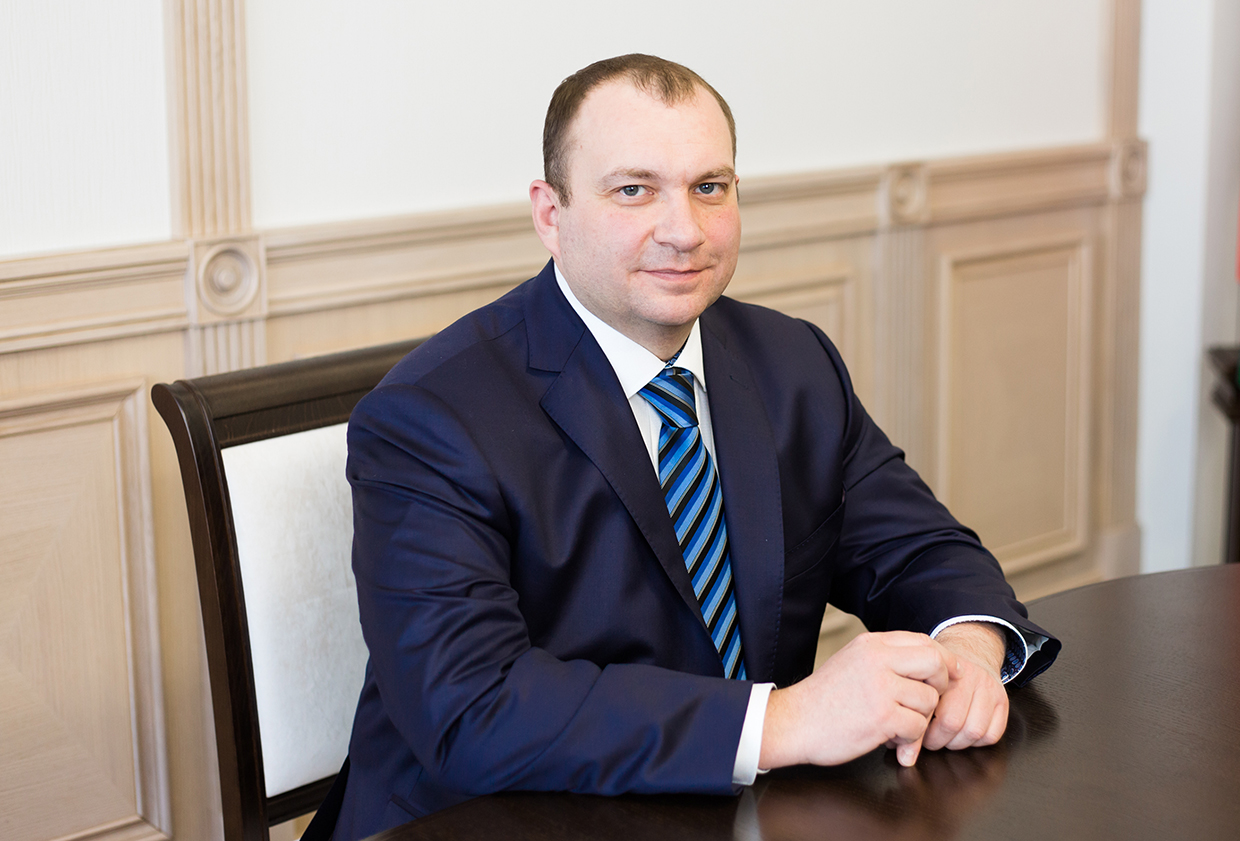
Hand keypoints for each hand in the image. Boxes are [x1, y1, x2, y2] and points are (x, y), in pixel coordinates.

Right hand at [759, 631, 957, 769]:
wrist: (793, 722)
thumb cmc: (822, 699)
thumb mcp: (852, 661)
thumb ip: (884, 658)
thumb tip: (926, 663)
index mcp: (870, 644)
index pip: (923, 641)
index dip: (941, 661)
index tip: (943, 678)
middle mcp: (877, 659)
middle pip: (935, 662)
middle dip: (940, 685)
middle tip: (927, 703)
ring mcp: (880, 687)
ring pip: (929, 699)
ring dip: (919, 719)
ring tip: (897, 725)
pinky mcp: (882, 716)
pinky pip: (917, 726)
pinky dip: (908, 739)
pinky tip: (890, 740)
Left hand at [921, 622, 1008, 752]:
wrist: (970, 651)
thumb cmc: (939, 671)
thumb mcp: (920, 678)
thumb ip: (910, 705)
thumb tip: (900, 749)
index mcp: (945, 670)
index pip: (933, 709)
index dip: (922, 729)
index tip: (915, 731)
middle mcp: (971, 677)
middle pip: (953, 723)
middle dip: (938, 739)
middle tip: (929, 738)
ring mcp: (990, 689)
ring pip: (975, 732)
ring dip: (957, 742)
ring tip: (945, 737)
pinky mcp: (1003, 701)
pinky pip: (993, 734)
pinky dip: (977, 742)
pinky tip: (964, 734)